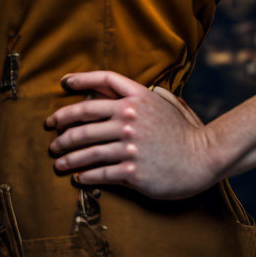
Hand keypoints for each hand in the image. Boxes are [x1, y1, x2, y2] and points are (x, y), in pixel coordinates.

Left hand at [44, 70, 218, 199]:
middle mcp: (130, 117)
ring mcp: (131, 144)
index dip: (81, 79)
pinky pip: (100, 172)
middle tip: (51, 134)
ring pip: (87, 149)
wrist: (204, 157)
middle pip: (84, 116)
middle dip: (61, 125)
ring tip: (58, 161)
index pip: (103, 79)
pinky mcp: (133, 170)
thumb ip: (138, 95)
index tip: (64, 83)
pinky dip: (85, 176)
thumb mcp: (163, 103)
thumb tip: (109, 92)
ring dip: (67, 156)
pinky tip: (77, 178)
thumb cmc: (182, 131)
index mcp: (138, 97)